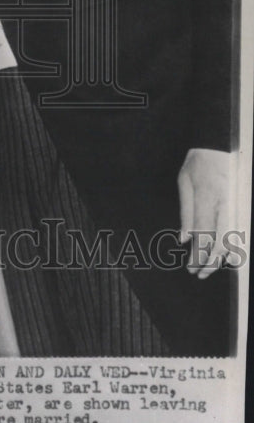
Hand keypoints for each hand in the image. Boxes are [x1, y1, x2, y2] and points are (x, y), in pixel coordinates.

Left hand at [178, 148, 234, 278]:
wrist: (218, 148)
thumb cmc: (198, 164)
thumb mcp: (184, 182)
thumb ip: (185, 212)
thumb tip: (183, 239)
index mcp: (208, 197)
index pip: (204, 233)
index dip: (198, 254)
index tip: (190, 266)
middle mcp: (225, 205)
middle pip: (220, 241)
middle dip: (209, 262)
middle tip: (197, 274)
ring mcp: (235, 207)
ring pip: (232, 239)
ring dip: (221, 258)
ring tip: (208, 270)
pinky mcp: (240, 208)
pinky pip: (238, 232)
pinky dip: (233, 248)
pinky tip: (227, 259)